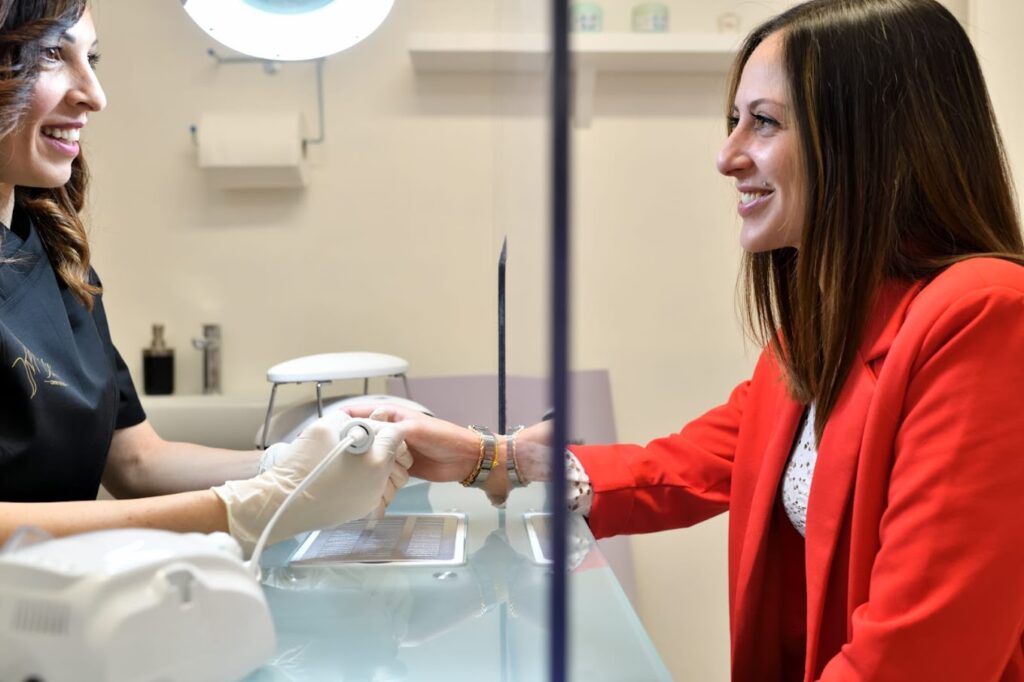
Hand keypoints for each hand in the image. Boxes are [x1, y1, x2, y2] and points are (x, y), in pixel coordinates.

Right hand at [260, 410, 411, 508]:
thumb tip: (363, 419)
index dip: (384, 425)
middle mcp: (380, 481)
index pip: (396, 434)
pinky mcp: (363, 509)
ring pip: (390, 474)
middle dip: (383, 444)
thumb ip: (350, 419)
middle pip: (395, 455)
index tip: (372, 426)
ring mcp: (372, 497)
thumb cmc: (302, 466)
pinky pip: (377, 490)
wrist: (284, 502)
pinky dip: (370, 481)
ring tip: (358, 459)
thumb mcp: (323, 428)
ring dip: (381, 464)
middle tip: (363, 441)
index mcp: (375, 459)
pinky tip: (351, 476)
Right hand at [343, 404, 479, 483]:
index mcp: (390, 416)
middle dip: (350, 445)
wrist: (464, 460)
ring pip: (368, 456)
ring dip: (363, 462)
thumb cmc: (444, 437)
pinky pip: (379, 471)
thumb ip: (391, 429)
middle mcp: (387, 432)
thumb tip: (367, 431)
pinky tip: (368, 480)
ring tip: (352, 469)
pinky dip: (374, 475)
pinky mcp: (395, 467)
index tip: (328, 430)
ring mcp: (391, 450)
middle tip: (337, 455)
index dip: (342, 420)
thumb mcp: (415, 428)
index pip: (358, 413)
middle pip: (360, 437)